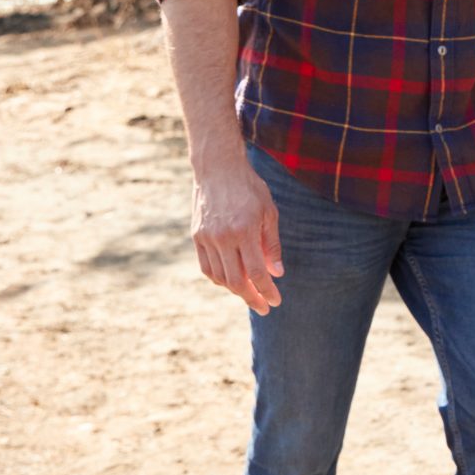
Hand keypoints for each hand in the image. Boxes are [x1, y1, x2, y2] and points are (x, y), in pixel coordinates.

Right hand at [192, 159, 282, 313]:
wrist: (217, 167)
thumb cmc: (249, 187)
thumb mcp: (268, 212)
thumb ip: (272, 244)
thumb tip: (277, 274)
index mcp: (245, 230)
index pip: (257, 272)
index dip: (267, 291)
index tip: (275, 301)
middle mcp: (223, 237)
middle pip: (236, 281)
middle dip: (252, 298)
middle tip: (263, 307)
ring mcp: (207, 238)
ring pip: (220, 277)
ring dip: (236, 290)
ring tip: (250, 294)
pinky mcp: (197, 236)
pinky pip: (207, 267)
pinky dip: (219, 279)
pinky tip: (232, 281)